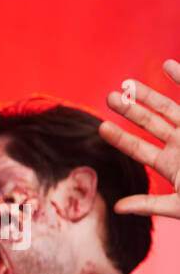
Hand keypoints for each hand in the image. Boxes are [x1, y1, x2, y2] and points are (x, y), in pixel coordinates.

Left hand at [100, 60, 179, 219]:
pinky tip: (168, 65)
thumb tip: (116, 208)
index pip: (138, 149)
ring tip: (128, 84)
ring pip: (169, 108)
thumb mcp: (179, 204)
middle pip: (150, 124)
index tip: (101, 127)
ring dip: (149, 96)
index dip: (120, 138)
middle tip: (110, 98)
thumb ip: (149, 204)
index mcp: (170, 165)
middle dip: (130, 111)